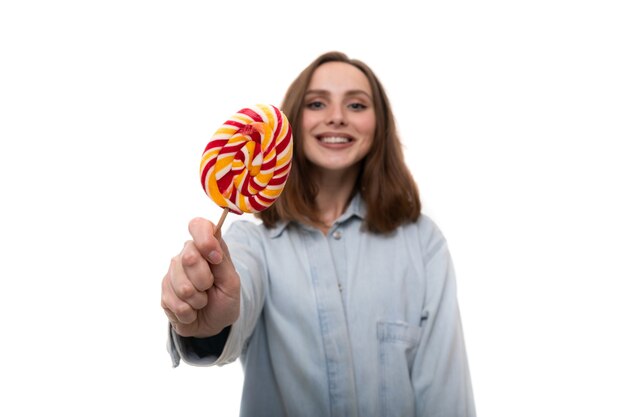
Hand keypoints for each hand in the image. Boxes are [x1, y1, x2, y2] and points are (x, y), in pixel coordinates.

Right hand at [161, 218, 239, 337]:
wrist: (213, 324)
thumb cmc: (225, 299)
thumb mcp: (232, 282)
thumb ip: (222, 262)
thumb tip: (212, 246)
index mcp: (206, 247)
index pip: (198, 226)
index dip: (205, 239)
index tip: (215, 258)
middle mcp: (186, 255)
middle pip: (190, 258)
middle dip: (205, 280)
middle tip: (209, 288)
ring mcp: (172, 273)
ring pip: (182, 286)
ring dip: (198, 300)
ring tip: (202, 301)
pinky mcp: (164, 292)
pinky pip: (176, 303)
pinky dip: (189, 312)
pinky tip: (192, 310)